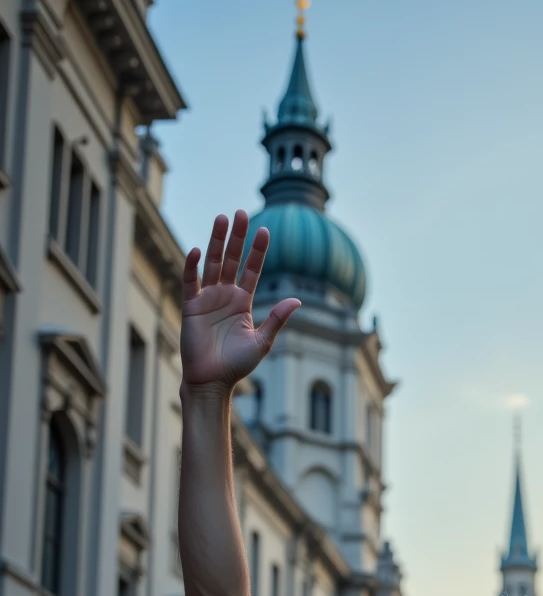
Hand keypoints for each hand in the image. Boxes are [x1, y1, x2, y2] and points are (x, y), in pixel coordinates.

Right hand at [180, 211, 299, 392]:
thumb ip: (276, 319)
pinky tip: (197, 251)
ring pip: (213, 263)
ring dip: (217, 242)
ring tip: (222, 218)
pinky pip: (191, 282)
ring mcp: (207, 299)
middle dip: (237, 237)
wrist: (212, 382)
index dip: (257, 251)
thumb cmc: (237, 365)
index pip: (251, 270)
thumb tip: (298, 300)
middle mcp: (225, 295)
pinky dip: (192, 266)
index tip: (264, 231)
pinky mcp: (191, 306)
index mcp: (242, 302)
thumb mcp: (262, 341)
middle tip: (241, 213)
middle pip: (232, 260)